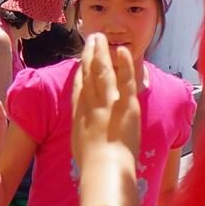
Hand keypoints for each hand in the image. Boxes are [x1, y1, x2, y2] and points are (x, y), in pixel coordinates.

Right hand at [69, 31, 141, 182]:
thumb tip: (85, 134)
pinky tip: (122, 50)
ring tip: (100, 37)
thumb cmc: (92, 165)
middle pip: (87, 73)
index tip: (80, 61)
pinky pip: (125, 79)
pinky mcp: (125, 104)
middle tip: (90, 39)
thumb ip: (83, 135)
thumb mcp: (80, 147)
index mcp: (79, 115)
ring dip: (100, 52)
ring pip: (102, 71)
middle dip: (88, 55)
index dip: (80, 73)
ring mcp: (107, 102)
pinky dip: (124, 64)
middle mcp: (90, 104)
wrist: (103, 168)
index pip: (78, 88)